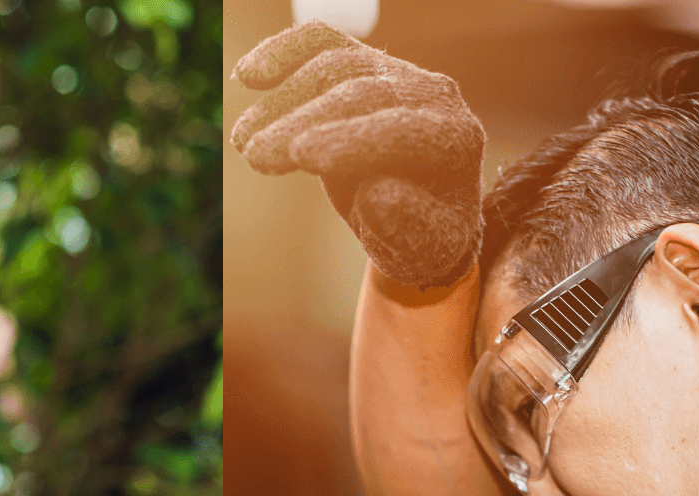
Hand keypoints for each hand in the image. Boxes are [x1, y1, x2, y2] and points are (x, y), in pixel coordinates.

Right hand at [231, 21, 484, 287]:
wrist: (419, 213)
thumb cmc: (420, 236)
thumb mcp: (418, 248)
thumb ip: (404, 224)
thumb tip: (379, 194)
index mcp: (455, 138)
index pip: (402, 130)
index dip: (351, 140)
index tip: (301, 155)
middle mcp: (433, 95)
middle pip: (361, 94)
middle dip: (302, 122)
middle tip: (255, 155)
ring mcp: (398, 72)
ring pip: (334, 66)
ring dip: (281, 101)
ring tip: (243, 141)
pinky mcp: (363, 63)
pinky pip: (322, 43)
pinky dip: (283, 51)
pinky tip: (247, 74)